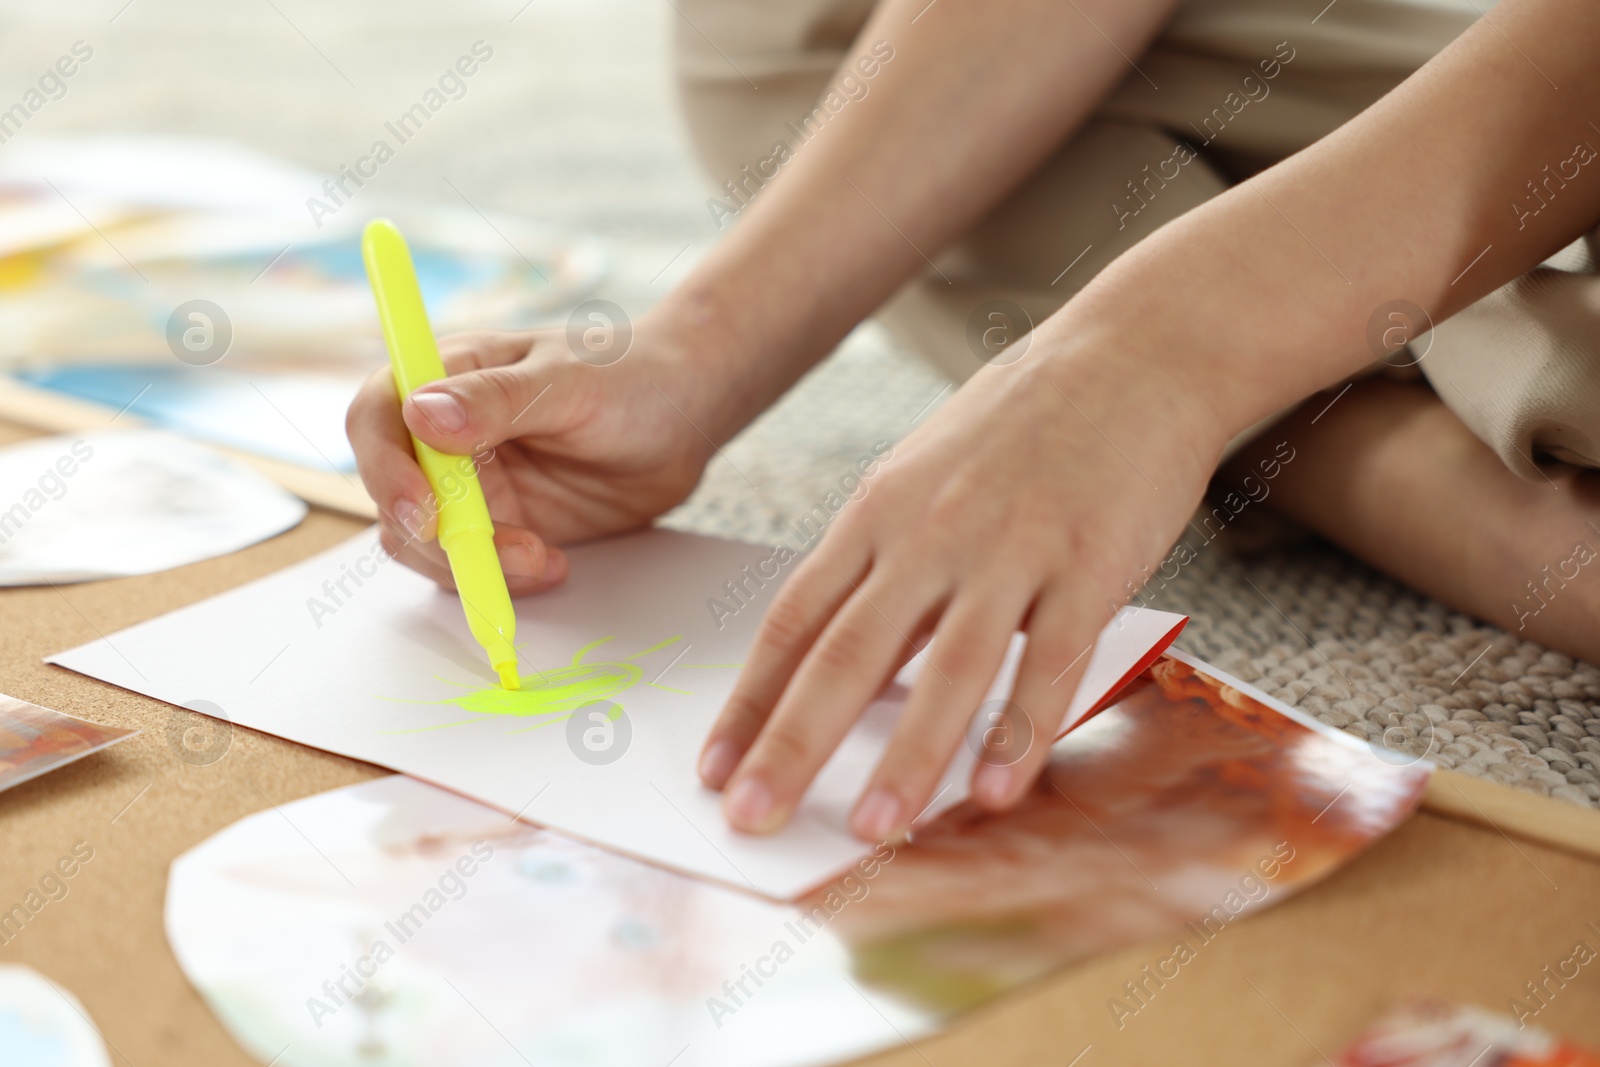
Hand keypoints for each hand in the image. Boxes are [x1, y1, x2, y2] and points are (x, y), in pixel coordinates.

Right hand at [346, 322, 719, 593]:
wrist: (685, 417)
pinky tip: (554, 565)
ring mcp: (470, 486)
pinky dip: (502, 580)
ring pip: (424, 543)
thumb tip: (421, 415)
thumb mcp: (569, 380)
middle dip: (436, 535)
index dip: (384, 468)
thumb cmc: (629, 375)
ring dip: (473, 565)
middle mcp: (444, 436)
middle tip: (506, 550)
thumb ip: (496, 400)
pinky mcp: (500, 528)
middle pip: (392, 495)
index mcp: (447, 377)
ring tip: (543, 558)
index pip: (377, 418)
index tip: (423, 509)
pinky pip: (471, 568)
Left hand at [697, 322, 1228, 840]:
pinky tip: (994, 789)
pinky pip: (1050, 661)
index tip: (714, 769)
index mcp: (878, 514)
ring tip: (870, 829)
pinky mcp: (1089, 565)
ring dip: (906, 756)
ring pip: (949, 668)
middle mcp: (930, 534)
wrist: (1130, 356)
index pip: (793, 620)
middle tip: (752, 817)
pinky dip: (1021, 729)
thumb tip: (838, 650)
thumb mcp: (922, 476)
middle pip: (848, 653)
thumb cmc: (1019, 424)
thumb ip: (881, 562)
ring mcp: (1010, 549)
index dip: (750, 702)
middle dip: (793, 744)